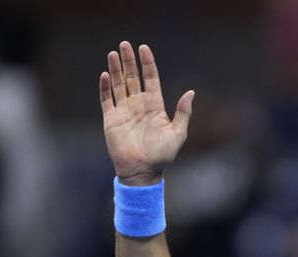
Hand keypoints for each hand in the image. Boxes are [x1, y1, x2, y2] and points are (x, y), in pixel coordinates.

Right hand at [100, 41, 193, 185]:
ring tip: (114, 53)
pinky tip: (105, 74)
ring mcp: (124, 110)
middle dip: (129, 61)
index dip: (147, 63)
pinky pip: (106, 99)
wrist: (142, 171)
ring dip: (116, 69)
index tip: (144, 48)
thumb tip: (191, 92)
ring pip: (118, 84)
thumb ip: (183, 113)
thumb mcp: (178, 133)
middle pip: (132, 77)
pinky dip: (105, 87)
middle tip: (125, 44)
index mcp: (155, 105)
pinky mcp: (111, 119)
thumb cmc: (162, 155)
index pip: (150, 78)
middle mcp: (138, 104)